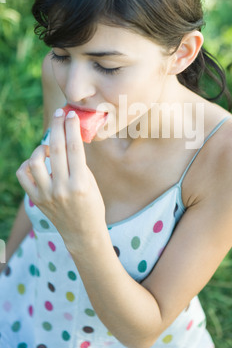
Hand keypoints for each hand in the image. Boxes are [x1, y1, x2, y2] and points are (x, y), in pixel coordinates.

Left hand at [16, 109, 105, 249]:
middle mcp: (62, 188)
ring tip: (49, 147)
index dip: (72, 128)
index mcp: (81, 183)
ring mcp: (47, 195)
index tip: (71, 115)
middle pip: (56, 149)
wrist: (82, 233)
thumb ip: (79, 163)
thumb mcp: (92, 183)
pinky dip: (28, 164)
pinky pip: (23, 176)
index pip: (74, 148)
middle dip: (57, 126)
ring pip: (35, 161)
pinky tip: (38, 162)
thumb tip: (68, 139)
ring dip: (42, 147)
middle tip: (59, 114)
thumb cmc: (92, 205)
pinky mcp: (36, 200)